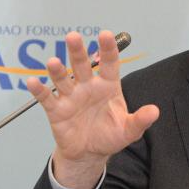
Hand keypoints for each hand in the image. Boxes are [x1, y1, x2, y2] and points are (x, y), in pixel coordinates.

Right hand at [25, 30, 159, 188]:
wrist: (89, 154)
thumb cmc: (109, 136)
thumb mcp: (128, 131)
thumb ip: (140, 120)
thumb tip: (155, 111)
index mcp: (107, 86)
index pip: (109, 64)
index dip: (107, 49)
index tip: (105, 35)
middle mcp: (88, 86)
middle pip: (81, 65)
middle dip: (77, 51)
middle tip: (73, 37)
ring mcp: (71, 96)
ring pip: (63, 79)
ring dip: (57, 70)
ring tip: (53, 62)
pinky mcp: (56, 110)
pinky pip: (46, 98)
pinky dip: (39, 90)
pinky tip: (33, 82)